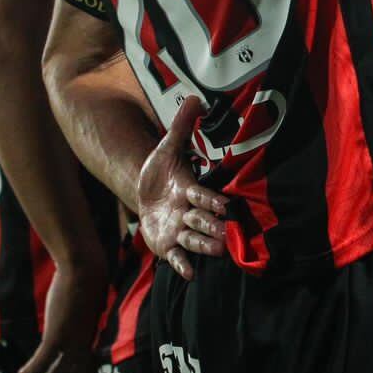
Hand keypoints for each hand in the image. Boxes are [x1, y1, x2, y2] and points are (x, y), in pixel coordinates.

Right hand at [19, 256, 106, 372]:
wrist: (84, 266)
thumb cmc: (85, 281)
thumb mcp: (85, 306)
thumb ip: (80, 321)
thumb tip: (73, 325)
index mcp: (92, 337)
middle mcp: (85, 342)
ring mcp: (72, 339)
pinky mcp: (58, 333)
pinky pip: (42, 361)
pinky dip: (31, 371)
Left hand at [138, 96, 229, 279]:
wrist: (147, 192)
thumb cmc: (161, 170)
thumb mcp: (167, 147)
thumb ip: (182, 126)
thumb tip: (195, 97)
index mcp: (189, 189)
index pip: (202, 195)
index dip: (211, 200)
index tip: (224, 205)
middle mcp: (187, 212)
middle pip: (201, 220)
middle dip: (213, 226)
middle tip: (225, 232)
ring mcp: (179, 230)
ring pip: (194, 239)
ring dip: (205, 245)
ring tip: (217, 251)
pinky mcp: (168, 245)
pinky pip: (178, 257)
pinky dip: (183, 265)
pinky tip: (189, 274)